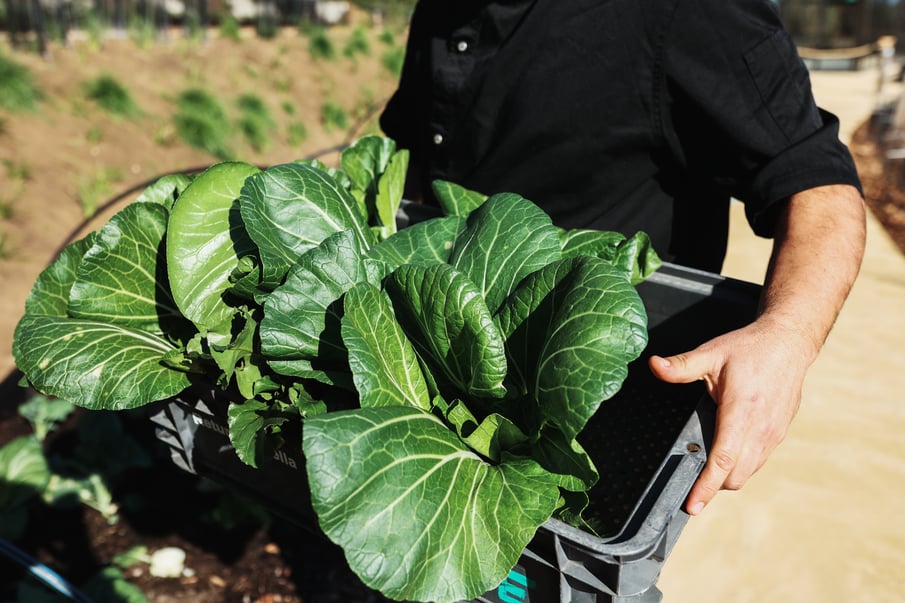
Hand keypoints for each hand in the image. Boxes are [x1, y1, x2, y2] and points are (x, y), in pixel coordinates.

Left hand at [648, 317, 812, 514]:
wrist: (788, 343)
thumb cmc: (749, 348)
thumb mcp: (711, 353)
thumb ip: (681, 365)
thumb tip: (654, 366)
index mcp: (742, 410)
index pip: (723, 459)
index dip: (706, 486)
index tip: (692, 505)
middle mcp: (761, 428)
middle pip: (736, 475)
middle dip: (712, 486)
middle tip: (689, 484)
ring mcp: (774, 434)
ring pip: (749, 472)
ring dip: (727, 477)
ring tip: (705, 472)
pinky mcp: (779, 434)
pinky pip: (758, 461)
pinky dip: (741, 466)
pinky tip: (726, 455)